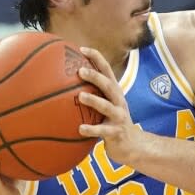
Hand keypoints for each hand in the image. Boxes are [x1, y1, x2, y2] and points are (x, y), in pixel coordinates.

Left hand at [76, 47, 138, 165]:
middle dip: (95, 76)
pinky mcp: (116, 132)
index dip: (96, 58)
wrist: (132, 146)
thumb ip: (91, 95)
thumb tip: (61, 86)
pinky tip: (80, 129)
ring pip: (107, 106)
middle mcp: (118, 101)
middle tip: (80, 70)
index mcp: (114, 93)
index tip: (81, 49)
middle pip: (109, 85)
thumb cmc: (112, 123)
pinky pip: (103, 130)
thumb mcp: (105, 107)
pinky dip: (92, 129)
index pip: (107, 70)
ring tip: (80, 96)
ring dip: (94, 100)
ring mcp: (119, 117)